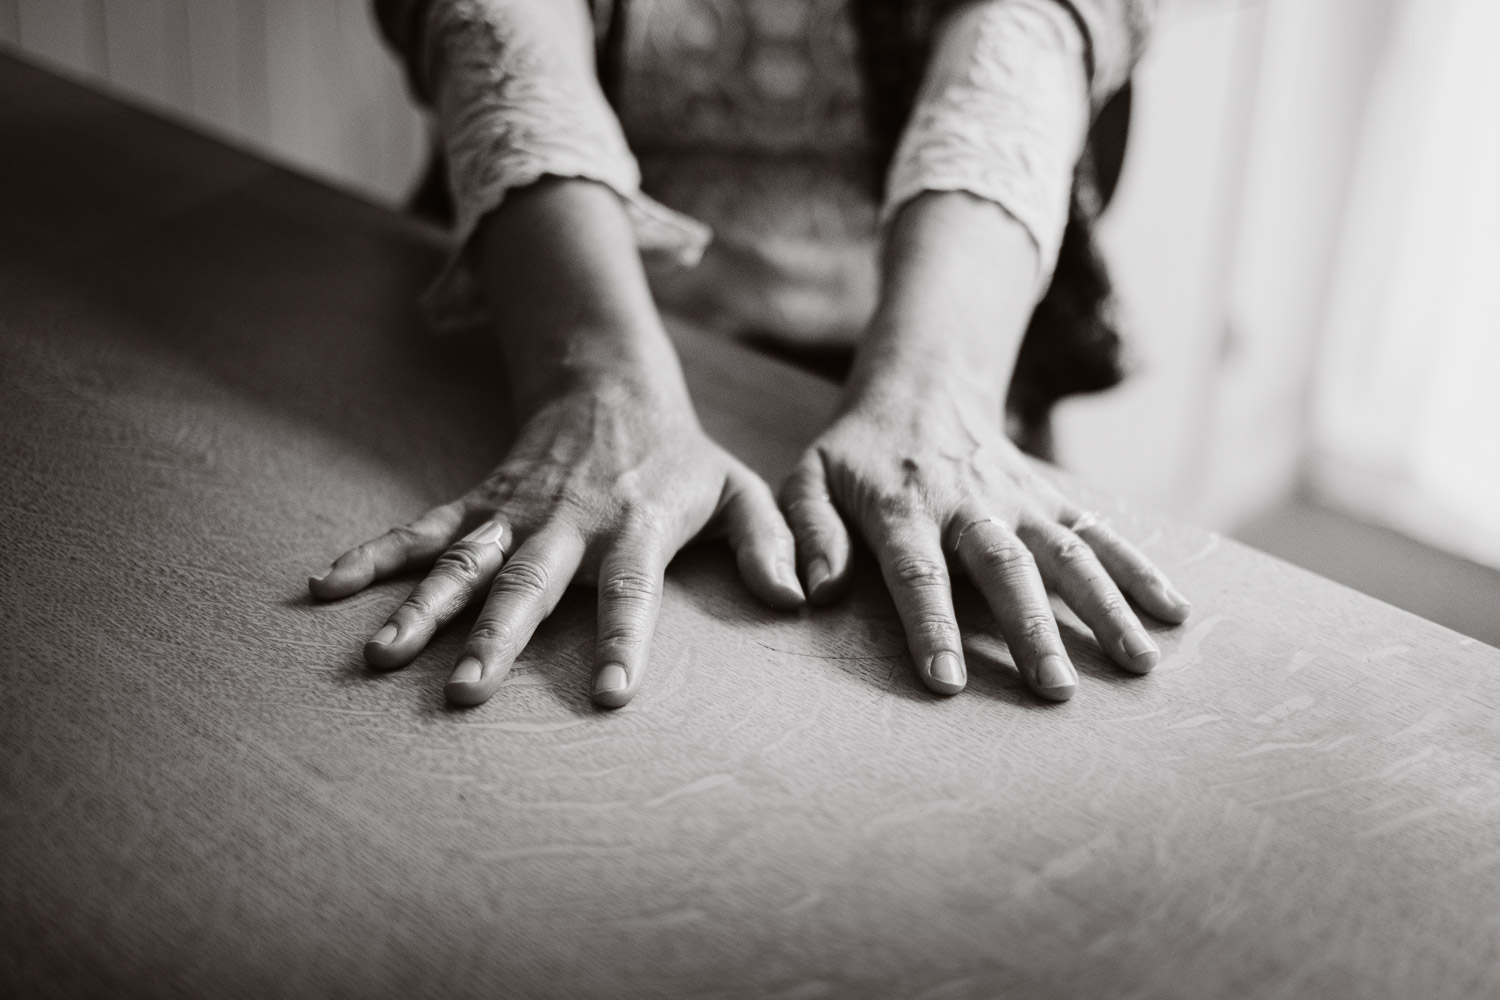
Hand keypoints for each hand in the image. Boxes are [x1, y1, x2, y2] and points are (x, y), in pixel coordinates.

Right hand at [309, 384, 802, 707]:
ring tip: (384, 655)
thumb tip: (798, 598)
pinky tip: (326, 586)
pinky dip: (375, 556)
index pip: (632, 589)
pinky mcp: (479, 502)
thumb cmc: (680, 457)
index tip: (608, 692)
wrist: (609, 385)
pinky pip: (422, 530)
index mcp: (635, 526)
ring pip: (463, 562)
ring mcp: (514, 511)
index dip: (621, 637)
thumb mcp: (739, 489)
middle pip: (529, 583)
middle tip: (465, 690)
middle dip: (497, 637)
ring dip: (424, 607)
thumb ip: (771, 540)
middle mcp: (568, 523)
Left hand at [780, 378, 1189, 700]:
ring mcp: (1017, 498)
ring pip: (1066, 552)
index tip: (947, 681)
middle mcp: (967, 504)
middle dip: (1032, 629)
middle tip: (1056, 690)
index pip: (917, 571)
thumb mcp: (807, 478)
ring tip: (1139, 662)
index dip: (930, 625)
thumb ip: (806, 532)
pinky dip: (1138, 569)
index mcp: (901, 507)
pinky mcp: (1049, 498)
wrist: (921, 385)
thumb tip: (813, 593)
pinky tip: (1173, 611)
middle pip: (1005, 567)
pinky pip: (1098, 533)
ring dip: (1105, 606)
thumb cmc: (854, 452)